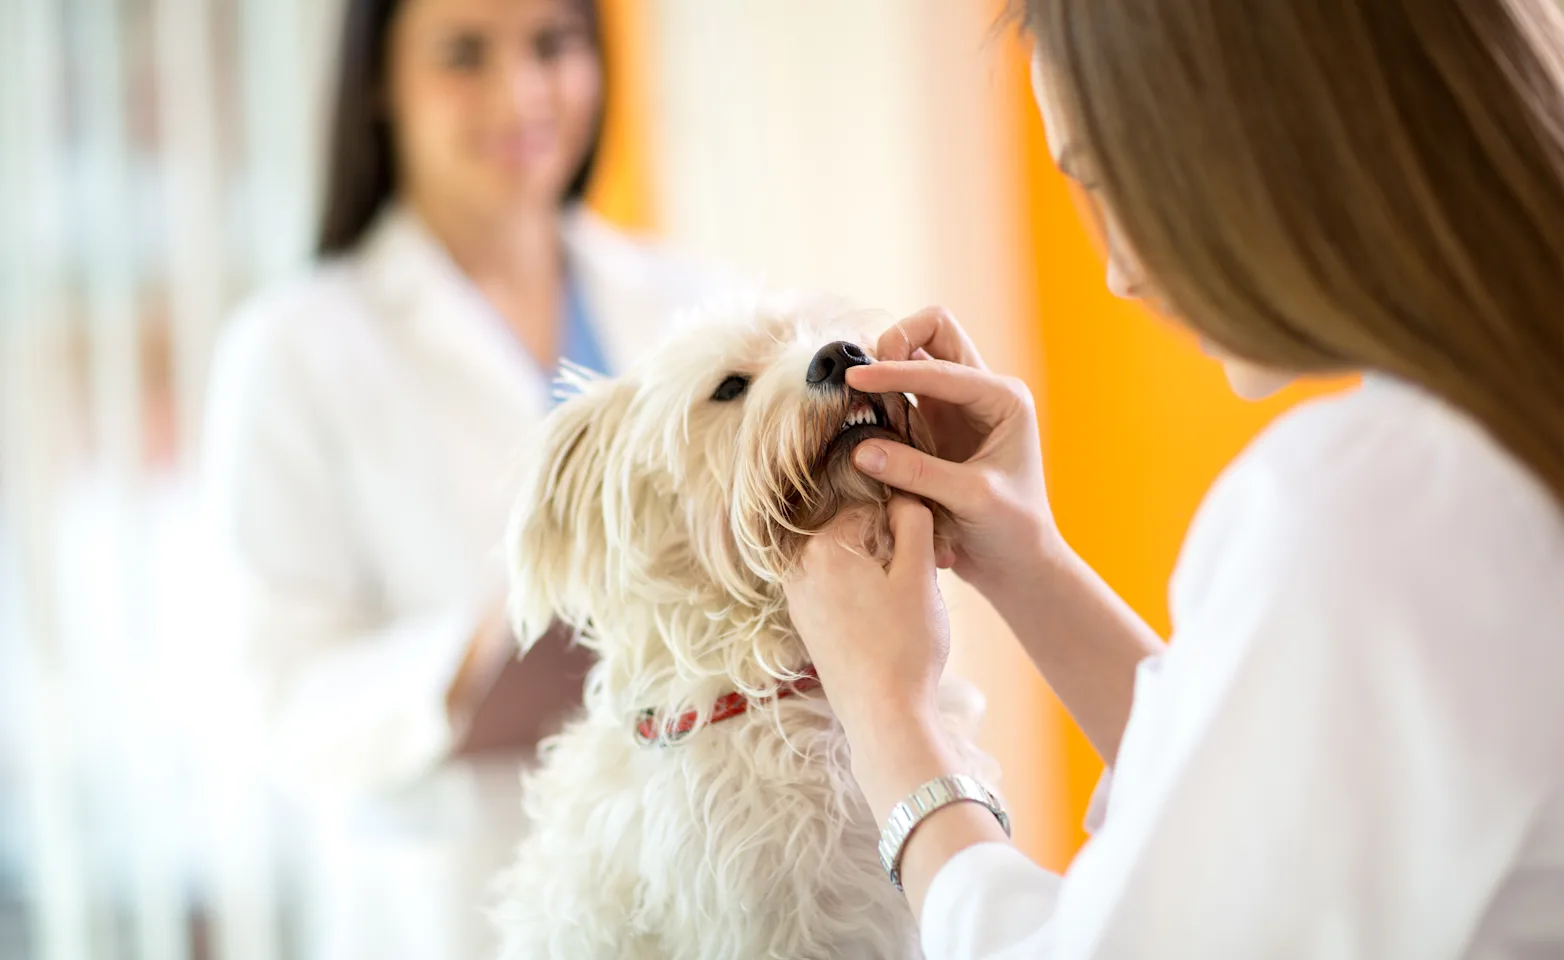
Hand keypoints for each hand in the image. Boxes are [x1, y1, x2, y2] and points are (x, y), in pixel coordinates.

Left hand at [785, 495, 1011, 916]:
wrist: (883, 717)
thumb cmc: (906, 646)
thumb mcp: (919, 573)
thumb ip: (912, 521)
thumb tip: (901, 494)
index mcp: (824, 546)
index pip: (872, 507)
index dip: (906, 527)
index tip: (928, 556)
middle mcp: (800, 568)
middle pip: (855, 535)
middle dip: (890, 550)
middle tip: (922, 582)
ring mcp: (798, 598)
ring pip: (847, 564)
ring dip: (878, 573)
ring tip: (906, 606)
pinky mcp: (806, 624)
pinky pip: (836, 590)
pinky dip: (862, 596)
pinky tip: (885, 623)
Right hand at [847, 307, 1059, 601]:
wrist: (1018, 563)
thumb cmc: (1011, 530)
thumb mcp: (970, 499)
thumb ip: (918, 472)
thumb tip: (860, 449)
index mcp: (1003, 398)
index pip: (941, 366)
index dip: (895, 371)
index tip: (855, 380)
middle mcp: (981, 392)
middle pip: (933, 330)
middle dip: (896, 341)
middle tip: (863, 376)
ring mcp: (955, 406)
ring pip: (915, 355)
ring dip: (885, 366)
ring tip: (854, 394)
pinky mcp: (933, 426)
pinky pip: (901, 392)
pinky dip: (879, 394)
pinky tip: (859, 414)